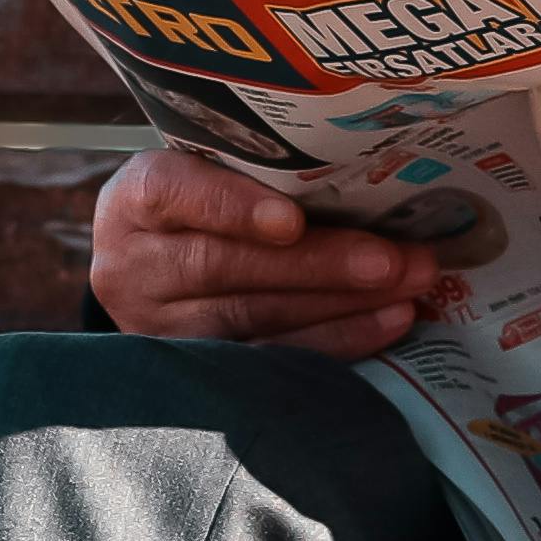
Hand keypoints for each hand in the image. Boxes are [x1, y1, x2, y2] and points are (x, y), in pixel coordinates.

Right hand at [89, 147, 427, 352]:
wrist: (149, 265)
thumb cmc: (197, 202)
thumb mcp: (204, 169)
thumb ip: (255, 171)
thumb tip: (362, 176)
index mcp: (133, 201)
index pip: (171, 194)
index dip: (233, 209)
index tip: (292, 220)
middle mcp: (133, 268)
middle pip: (224, 266)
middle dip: (318, 263)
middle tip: (393, 259)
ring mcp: (160, 329)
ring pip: (252, 318)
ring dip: (340, 305)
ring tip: (406, 289)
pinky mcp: (197, 372)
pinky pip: (270, 362)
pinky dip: (336, 342)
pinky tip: (387, 324)